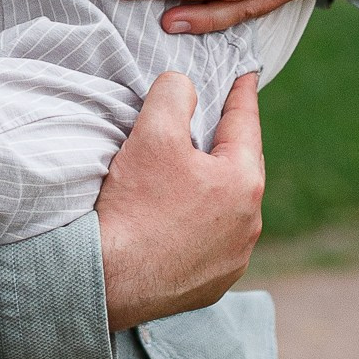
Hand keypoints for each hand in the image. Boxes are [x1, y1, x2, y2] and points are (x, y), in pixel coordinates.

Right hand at [97, 71, 263, 328]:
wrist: (108, 279)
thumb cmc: (134, 204)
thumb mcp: (154, 132)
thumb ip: (175, 93)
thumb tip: (185, 85)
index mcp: (243, 182)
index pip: (245, 122)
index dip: (241, 92)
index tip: (245, 73)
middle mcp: (249, 225)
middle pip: (238, 167)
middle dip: (224, 143)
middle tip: (210, 120)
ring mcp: (233, 260)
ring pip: (227, 208)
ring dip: (211, 189)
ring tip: (184, 175)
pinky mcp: (211, 285)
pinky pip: (212, 243)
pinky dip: (199, 226)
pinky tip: (174, 220)